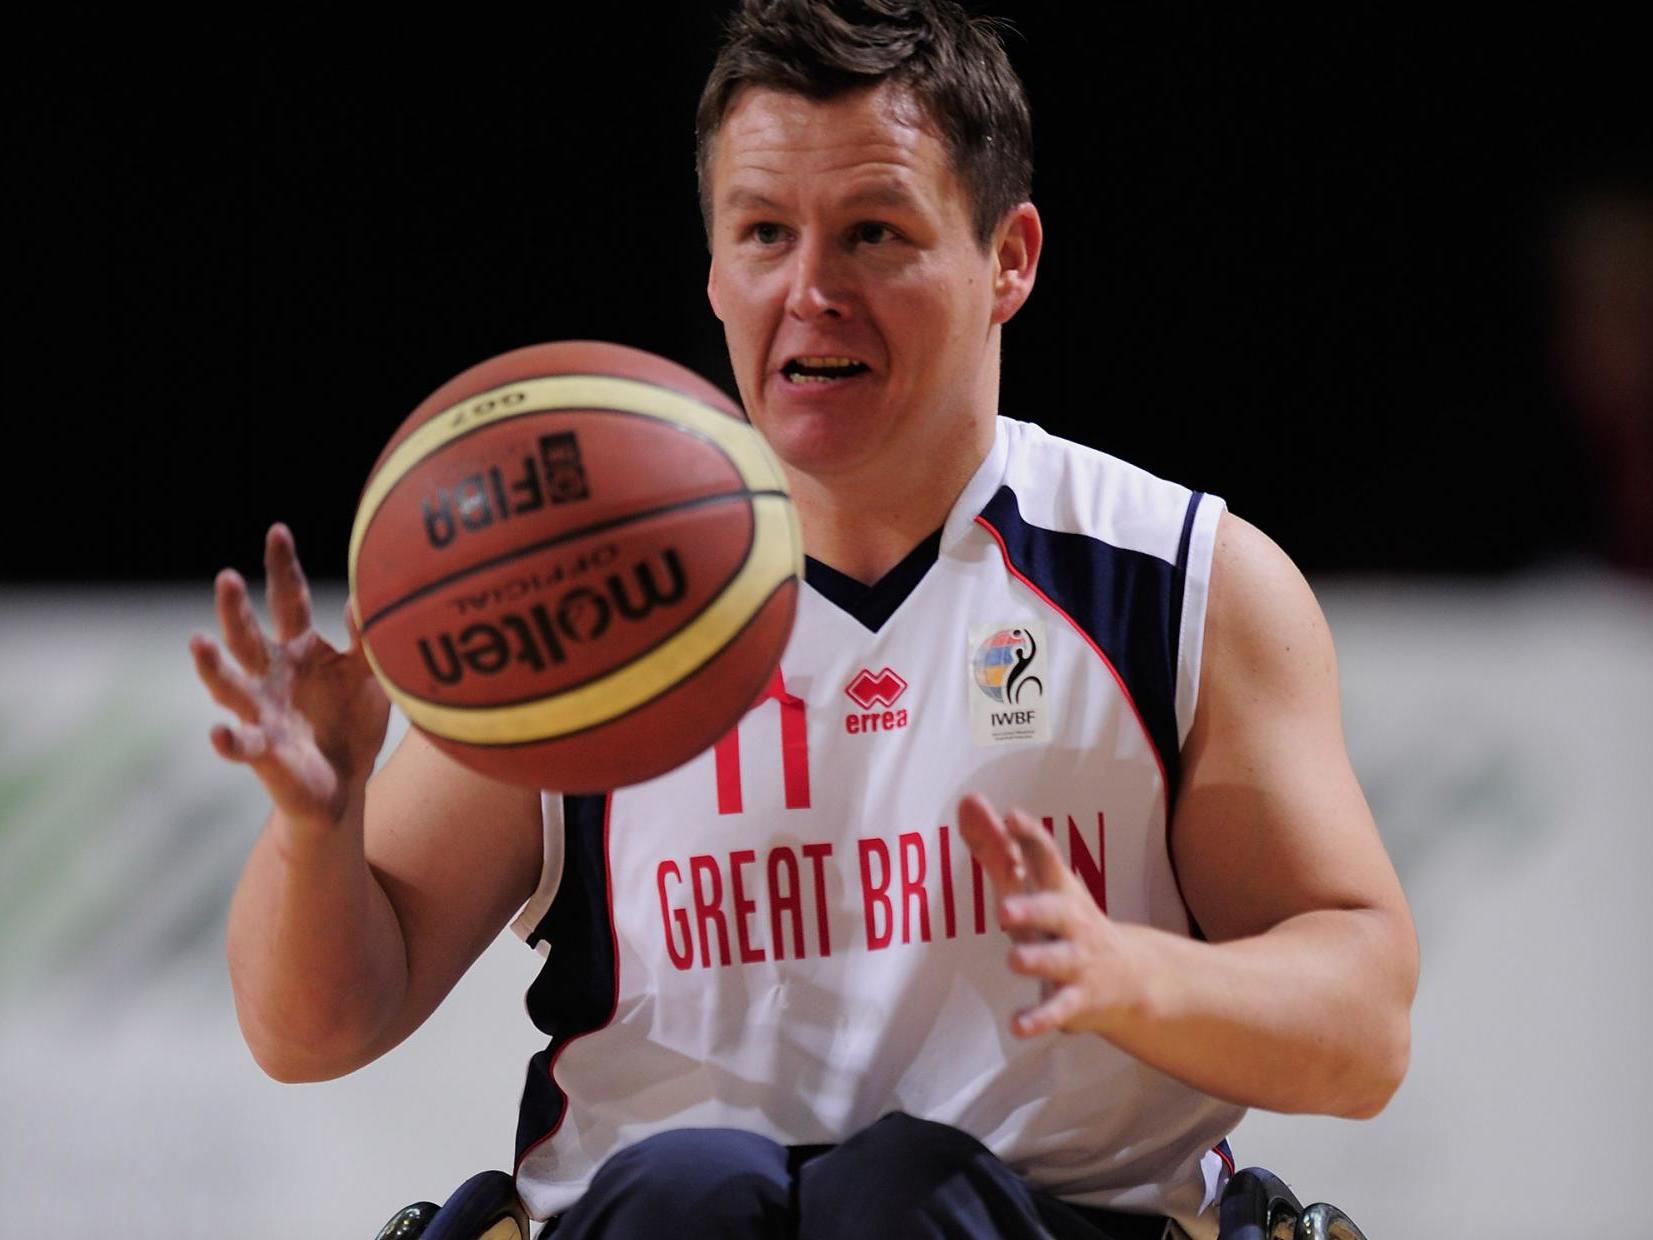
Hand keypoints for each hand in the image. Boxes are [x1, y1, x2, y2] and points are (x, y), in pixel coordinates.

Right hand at [190, 523, 389, 827]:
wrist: (345, 787)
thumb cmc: (353, 723)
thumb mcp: (370, 677)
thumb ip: (369, 640)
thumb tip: (368, 597)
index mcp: (299, 650)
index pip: (287, 601)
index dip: (282, 568)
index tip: (277, 532)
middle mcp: (271, 676)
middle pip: (247, 636)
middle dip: (235, 609)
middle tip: (226, 577)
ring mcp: (262, 713)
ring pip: (229, 686)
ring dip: (212, 666)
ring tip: (197, 642)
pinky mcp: (263, 752)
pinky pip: (242, 745)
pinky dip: (229, 740)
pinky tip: (218, 733)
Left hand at [957, 793, 1144, 1038]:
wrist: (1131, 978)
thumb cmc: (1063, 921)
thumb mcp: (1034, 884)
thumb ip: (996, 845)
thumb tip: (967, 801)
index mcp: (1058, 890)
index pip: (1046, 858)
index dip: (1030, 838)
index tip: (1012, 817)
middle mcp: (1070, 923)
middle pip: (1054, 911)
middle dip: (1033, 908)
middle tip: (1004, 909)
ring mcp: (1076, 961)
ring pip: (1057, 960)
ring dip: (1037, 960)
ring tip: (1014, 961)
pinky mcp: (1075, 1000)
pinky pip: (1057, 1010)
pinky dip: (1039, 1018)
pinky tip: (1017, 1025)